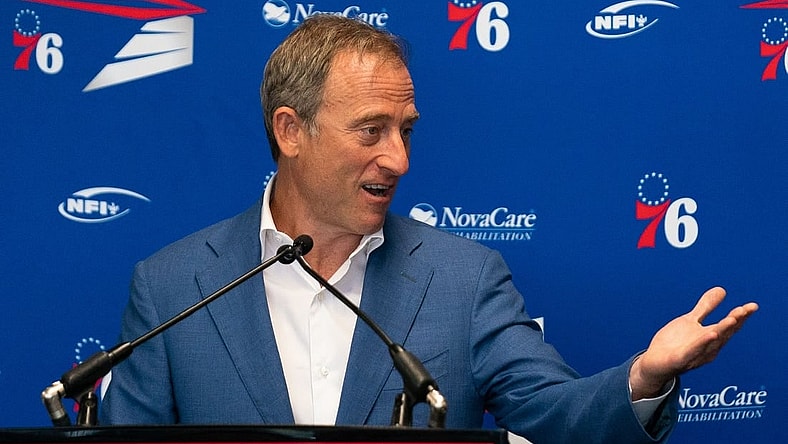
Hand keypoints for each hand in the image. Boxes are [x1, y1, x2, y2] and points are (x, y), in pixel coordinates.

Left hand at [629, 287, 758, 399]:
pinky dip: (701, 343)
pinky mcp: (680, 360)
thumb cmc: (675, 344)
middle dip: (735, 322)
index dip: (741, 317)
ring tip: (732, 319)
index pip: (730, 327)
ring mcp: (695, 355)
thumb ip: (706, 307)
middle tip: (744, 310)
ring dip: (722, 330)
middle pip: (724, 334)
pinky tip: (710, 334)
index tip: (752, 306)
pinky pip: (692, 351)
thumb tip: (722, 289)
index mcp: (711, 338)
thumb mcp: (690, 321)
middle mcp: (707, 348)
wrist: (655, 363)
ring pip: (711, 343)